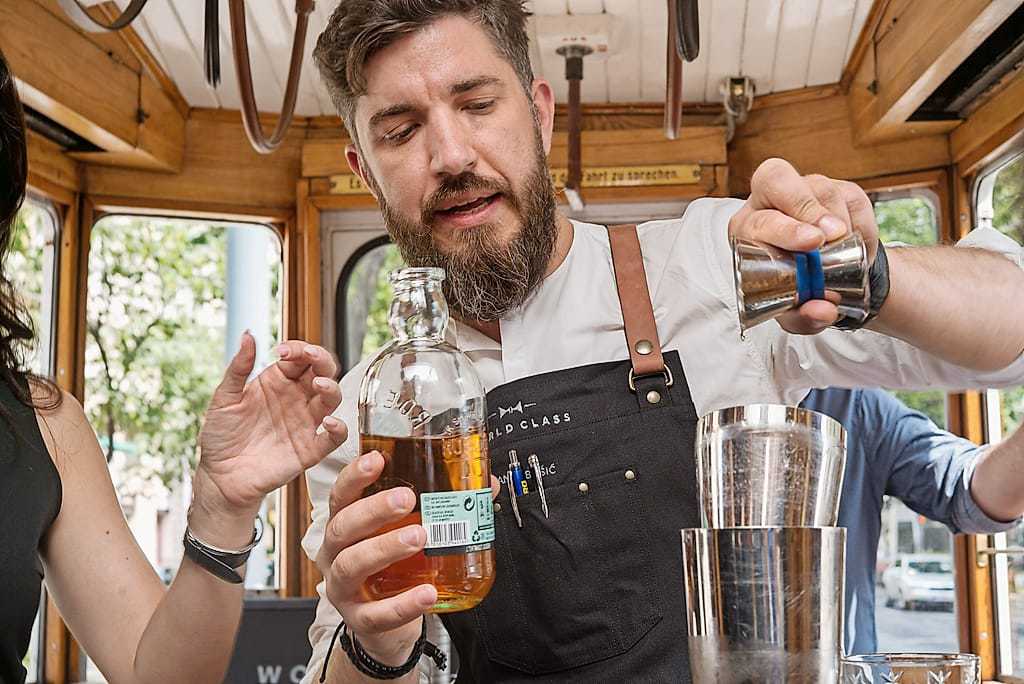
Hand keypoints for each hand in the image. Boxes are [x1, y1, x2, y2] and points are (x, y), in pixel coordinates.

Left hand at [190, 334, 347, 546]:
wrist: (220, 477)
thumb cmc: (221, 436)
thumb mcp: (224, 398)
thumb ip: (239, 367)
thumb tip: (248, 335)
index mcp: (278, 382)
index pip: (300, 357)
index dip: (297, 349)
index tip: (282, 351)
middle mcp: (297, 399)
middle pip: (323, 372)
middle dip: (321, 360)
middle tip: (310, 356)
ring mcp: (305, 423)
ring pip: (332, 399)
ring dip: (330, 388)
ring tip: (318, 385)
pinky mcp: (310, 450)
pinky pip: (334, 438)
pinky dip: (338, 429)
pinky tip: (328, 422)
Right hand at [316, 451, 500, 664]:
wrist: (385, 622)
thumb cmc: (394, 567)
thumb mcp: (408, 531)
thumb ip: (441, 505)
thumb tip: (484, 485)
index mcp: (347, 523)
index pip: (342, 494)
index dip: (355, 476)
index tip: (377, 459)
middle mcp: (336, 552)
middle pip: (343, 525)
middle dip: (373, 510)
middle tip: (406, 500)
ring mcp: (344, 587)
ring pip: (352, 564)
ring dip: (385, 548)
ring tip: (419, 537)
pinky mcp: (360, 618)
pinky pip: (377, 612)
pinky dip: (403, 604)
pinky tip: (426, 593)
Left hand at [729, 158, 878, 333]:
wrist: (832, 282)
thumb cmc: (798, 292)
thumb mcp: (795, 313)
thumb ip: (803, 318)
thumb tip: (823, 309)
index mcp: (746, 231)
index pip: (755, 218)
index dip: (784, 229)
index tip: (812, 244)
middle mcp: (768, 203)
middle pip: (775, 179)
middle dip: (806, 208)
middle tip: (833, 235)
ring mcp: (803, 190)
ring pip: (820, 188)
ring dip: (839, 220)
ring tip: (847, 249)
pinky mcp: (837, 189)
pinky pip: (851, 197)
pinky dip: (860, 224)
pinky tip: (858, 244)